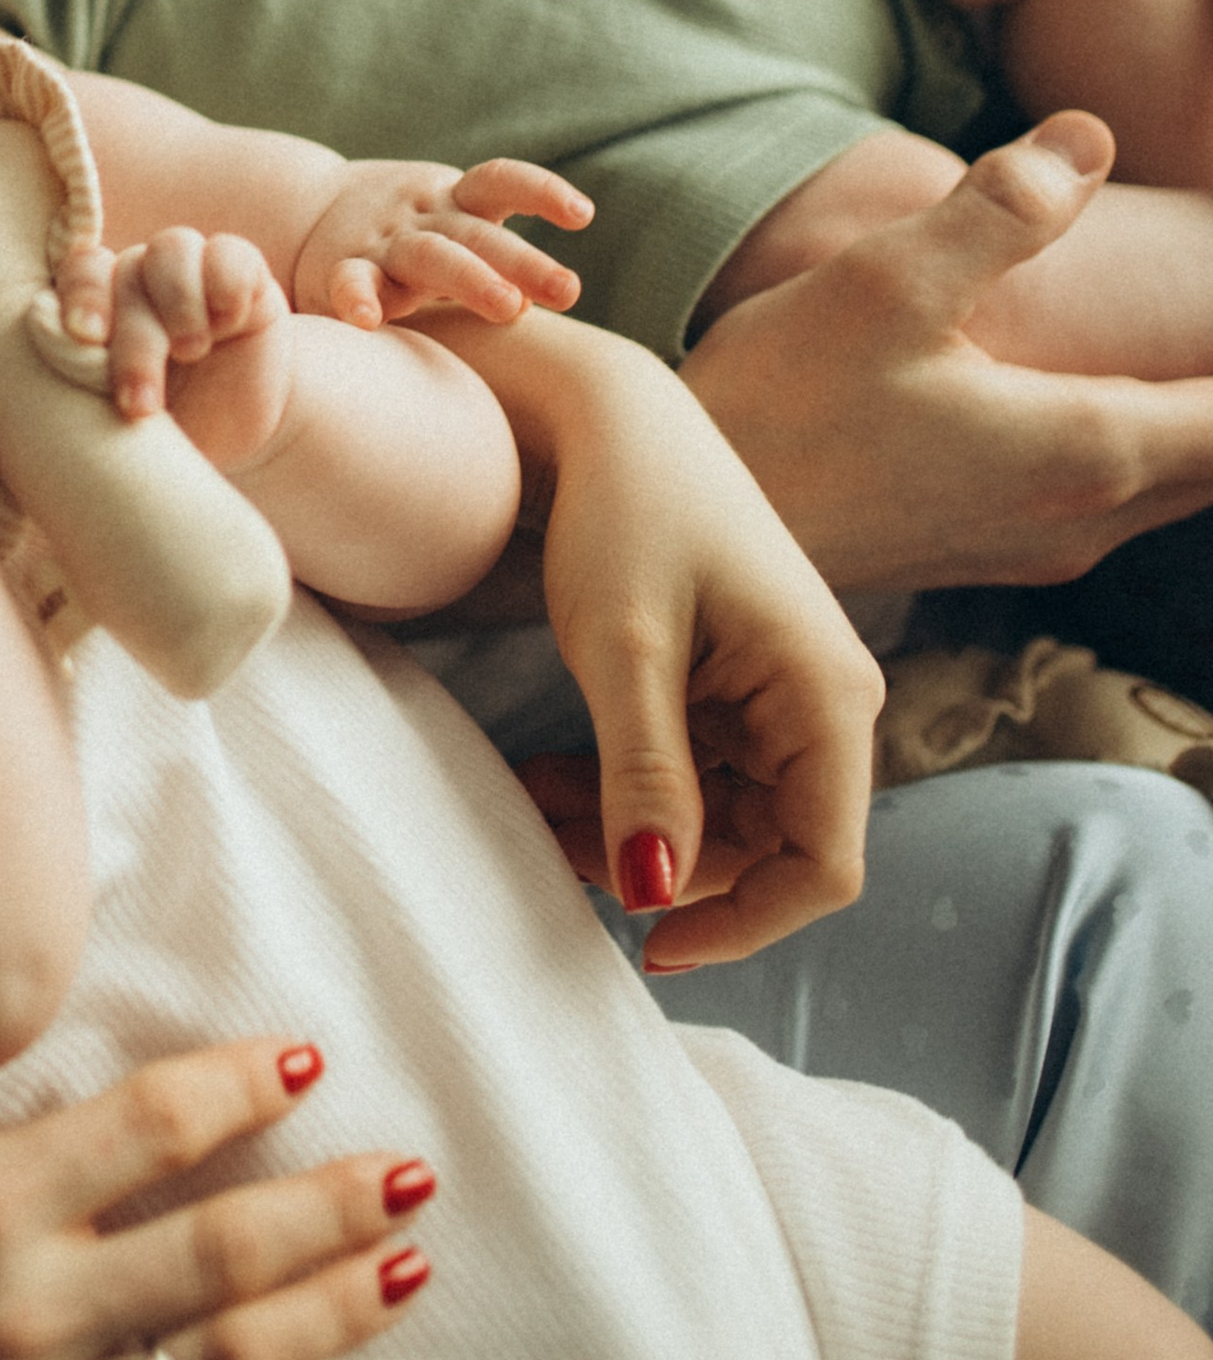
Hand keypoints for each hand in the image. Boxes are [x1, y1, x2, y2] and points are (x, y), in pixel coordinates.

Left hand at [56, 227, 284, 417]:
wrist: (241, 433)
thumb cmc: (167, 428)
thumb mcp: (122, 422)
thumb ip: (87, 387)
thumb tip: (44, 359)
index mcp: (102, 305)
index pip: (81, 272)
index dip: (81, 293)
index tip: (85, 336)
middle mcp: (142, 278)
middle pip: (126, 273)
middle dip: (134, 340)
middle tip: (142, 403)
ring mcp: (192, 271)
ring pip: (173, 249)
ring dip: (178, 302)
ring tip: (191, 351)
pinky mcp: (244, 274)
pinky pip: (230, 253)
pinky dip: (226, 283)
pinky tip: (228, 322)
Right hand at [291, 157, 590, 327]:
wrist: (301, 213)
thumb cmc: (402, 238)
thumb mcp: (449, 228)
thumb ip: (494, 255)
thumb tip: (553, 293)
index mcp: (453, 202)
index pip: (499, 182)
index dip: (541, 192)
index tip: (583, 214)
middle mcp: (422, 218)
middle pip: (478, 234)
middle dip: (525, 260)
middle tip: (569, 289)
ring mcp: (382, 244)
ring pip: (430, 255)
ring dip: (472, 278)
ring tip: (513, 309)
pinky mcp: (339, 271)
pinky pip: (349, 282)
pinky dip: (355, 298)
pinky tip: (366, 321)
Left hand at [428, 307, 881, 968]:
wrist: (605, 415)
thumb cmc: (625, 511)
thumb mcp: (625, 651)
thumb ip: (645, 776)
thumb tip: (654, 896)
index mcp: (828, 696)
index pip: (825, 864)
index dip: (745, 923)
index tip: (647, 944)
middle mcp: (822, 701)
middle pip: (765, 847)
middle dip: (663, 866)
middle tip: (550, 851)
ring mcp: (778, 694)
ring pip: (718, 815)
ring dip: (631, 828)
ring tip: (531, 807)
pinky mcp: (732, 684)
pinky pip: (692, 771)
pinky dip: (623, 787)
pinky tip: (547, 776)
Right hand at [683, 111, 1212, 586]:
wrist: (691, 532)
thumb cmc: (783, 406)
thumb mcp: (889, 284)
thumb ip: (1001, 210)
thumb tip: (1091, 141)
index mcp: (1086, 450)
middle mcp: (1082, 514)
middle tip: (1210, 301)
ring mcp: (1038, 542)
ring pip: (1173, 485)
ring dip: (1200, 426)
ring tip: (1194, 362)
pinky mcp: (990, 546)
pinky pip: (1118, 499)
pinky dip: (1151, 447)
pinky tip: (1114, 400)